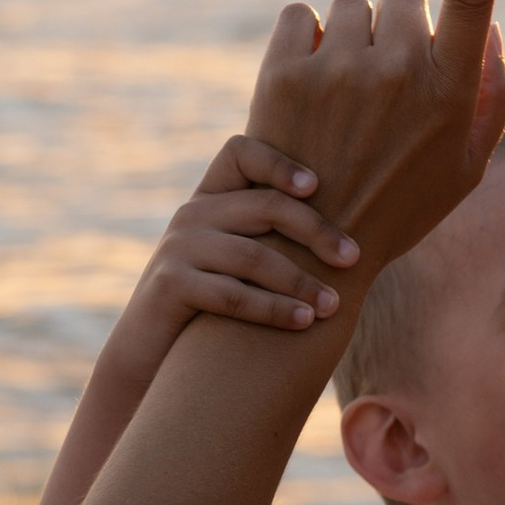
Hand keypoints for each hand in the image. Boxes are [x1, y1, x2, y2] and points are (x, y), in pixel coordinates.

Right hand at [112, 134, 363, 364]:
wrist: (152, 352)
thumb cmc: (212, 307)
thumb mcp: (238, 261)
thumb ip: (271, 237)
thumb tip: (349, 236)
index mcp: (211, 198)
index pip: (241, 152)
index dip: (279, 162)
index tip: (316, 186)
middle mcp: (192, 214)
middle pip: (265, 205)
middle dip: (316, 232)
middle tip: (353, 258)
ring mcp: (178, 248)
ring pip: (254, 256)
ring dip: (301, 281)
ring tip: (333, 305)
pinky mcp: (170, 285)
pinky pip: (232, 294)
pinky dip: (273, 309)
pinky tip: (304, 322)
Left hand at [247, 0, 504, 277]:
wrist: (313, 253)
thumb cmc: (404, 206)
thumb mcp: (466, 167)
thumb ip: (489, 97)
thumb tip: (486, 32)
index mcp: (452, 91)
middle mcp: (400, 71)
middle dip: (396, 27)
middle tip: (383, 88)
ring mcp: (341, 69)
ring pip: (352, 7)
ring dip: (350, 38)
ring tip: (343, 99)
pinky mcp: (286, 71)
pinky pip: (300, 17)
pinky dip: (304, 41)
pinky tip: (307, 88)